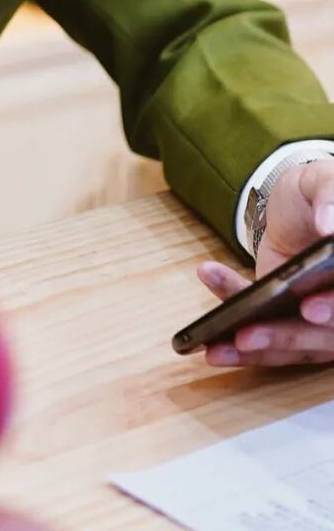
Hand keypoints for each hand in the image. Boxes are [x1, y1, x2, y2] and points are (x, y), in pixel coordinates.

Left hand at [197, 160, 333, 367]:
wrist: (300, 204)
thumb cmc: (319, 193)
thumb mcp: (325, 182)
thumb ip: (332, 198)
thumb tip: (329, 227)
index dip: (333, 308)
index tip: (309, 308)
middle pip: (324, 334)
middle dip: (286, 336)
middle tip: (247, 334)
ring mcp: (316, 318)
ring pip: (293, 345)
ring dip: (255, 348)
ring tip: (216, 346)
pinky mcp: (286, 318)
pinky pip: (264, 328)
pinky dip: (236, 323)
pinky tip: (209, 317)